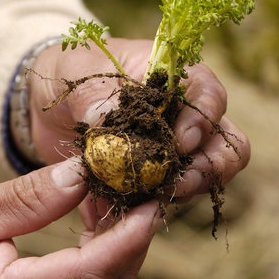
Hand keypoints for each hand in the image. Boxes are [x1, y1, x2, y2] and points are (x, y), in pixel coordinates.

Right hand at [0, 157, 159, 278]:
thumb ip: (28, 198)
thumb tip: (83, 173)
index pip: (87, 275)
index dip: (127, 238)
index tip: (151, 204)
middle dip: (132, 239)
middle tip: (137, 194)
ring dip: (120, 243)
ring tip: (110, 197)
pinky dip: (103, 250)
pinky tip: (95, 216)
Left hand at [29, 37, 249, 198]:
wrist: (53, 105)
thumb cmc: (74, 72)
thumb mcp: (77, 69)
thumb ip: (93, 93)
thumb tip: (103, 121)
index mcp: (175, 80)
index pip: (210, 97)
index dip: (203, 120)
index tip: (179, 142)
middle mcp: (183, 117)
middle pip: (225, 145)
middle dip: (209, 167)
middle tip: (177, 182)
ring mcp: (171, 150)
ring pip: (202, 176)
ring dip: (182, 191)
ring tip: (147, 198)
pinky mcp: (151, 176)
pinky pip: (164, 197)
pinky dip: (147, 206)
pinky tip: (118, 209)